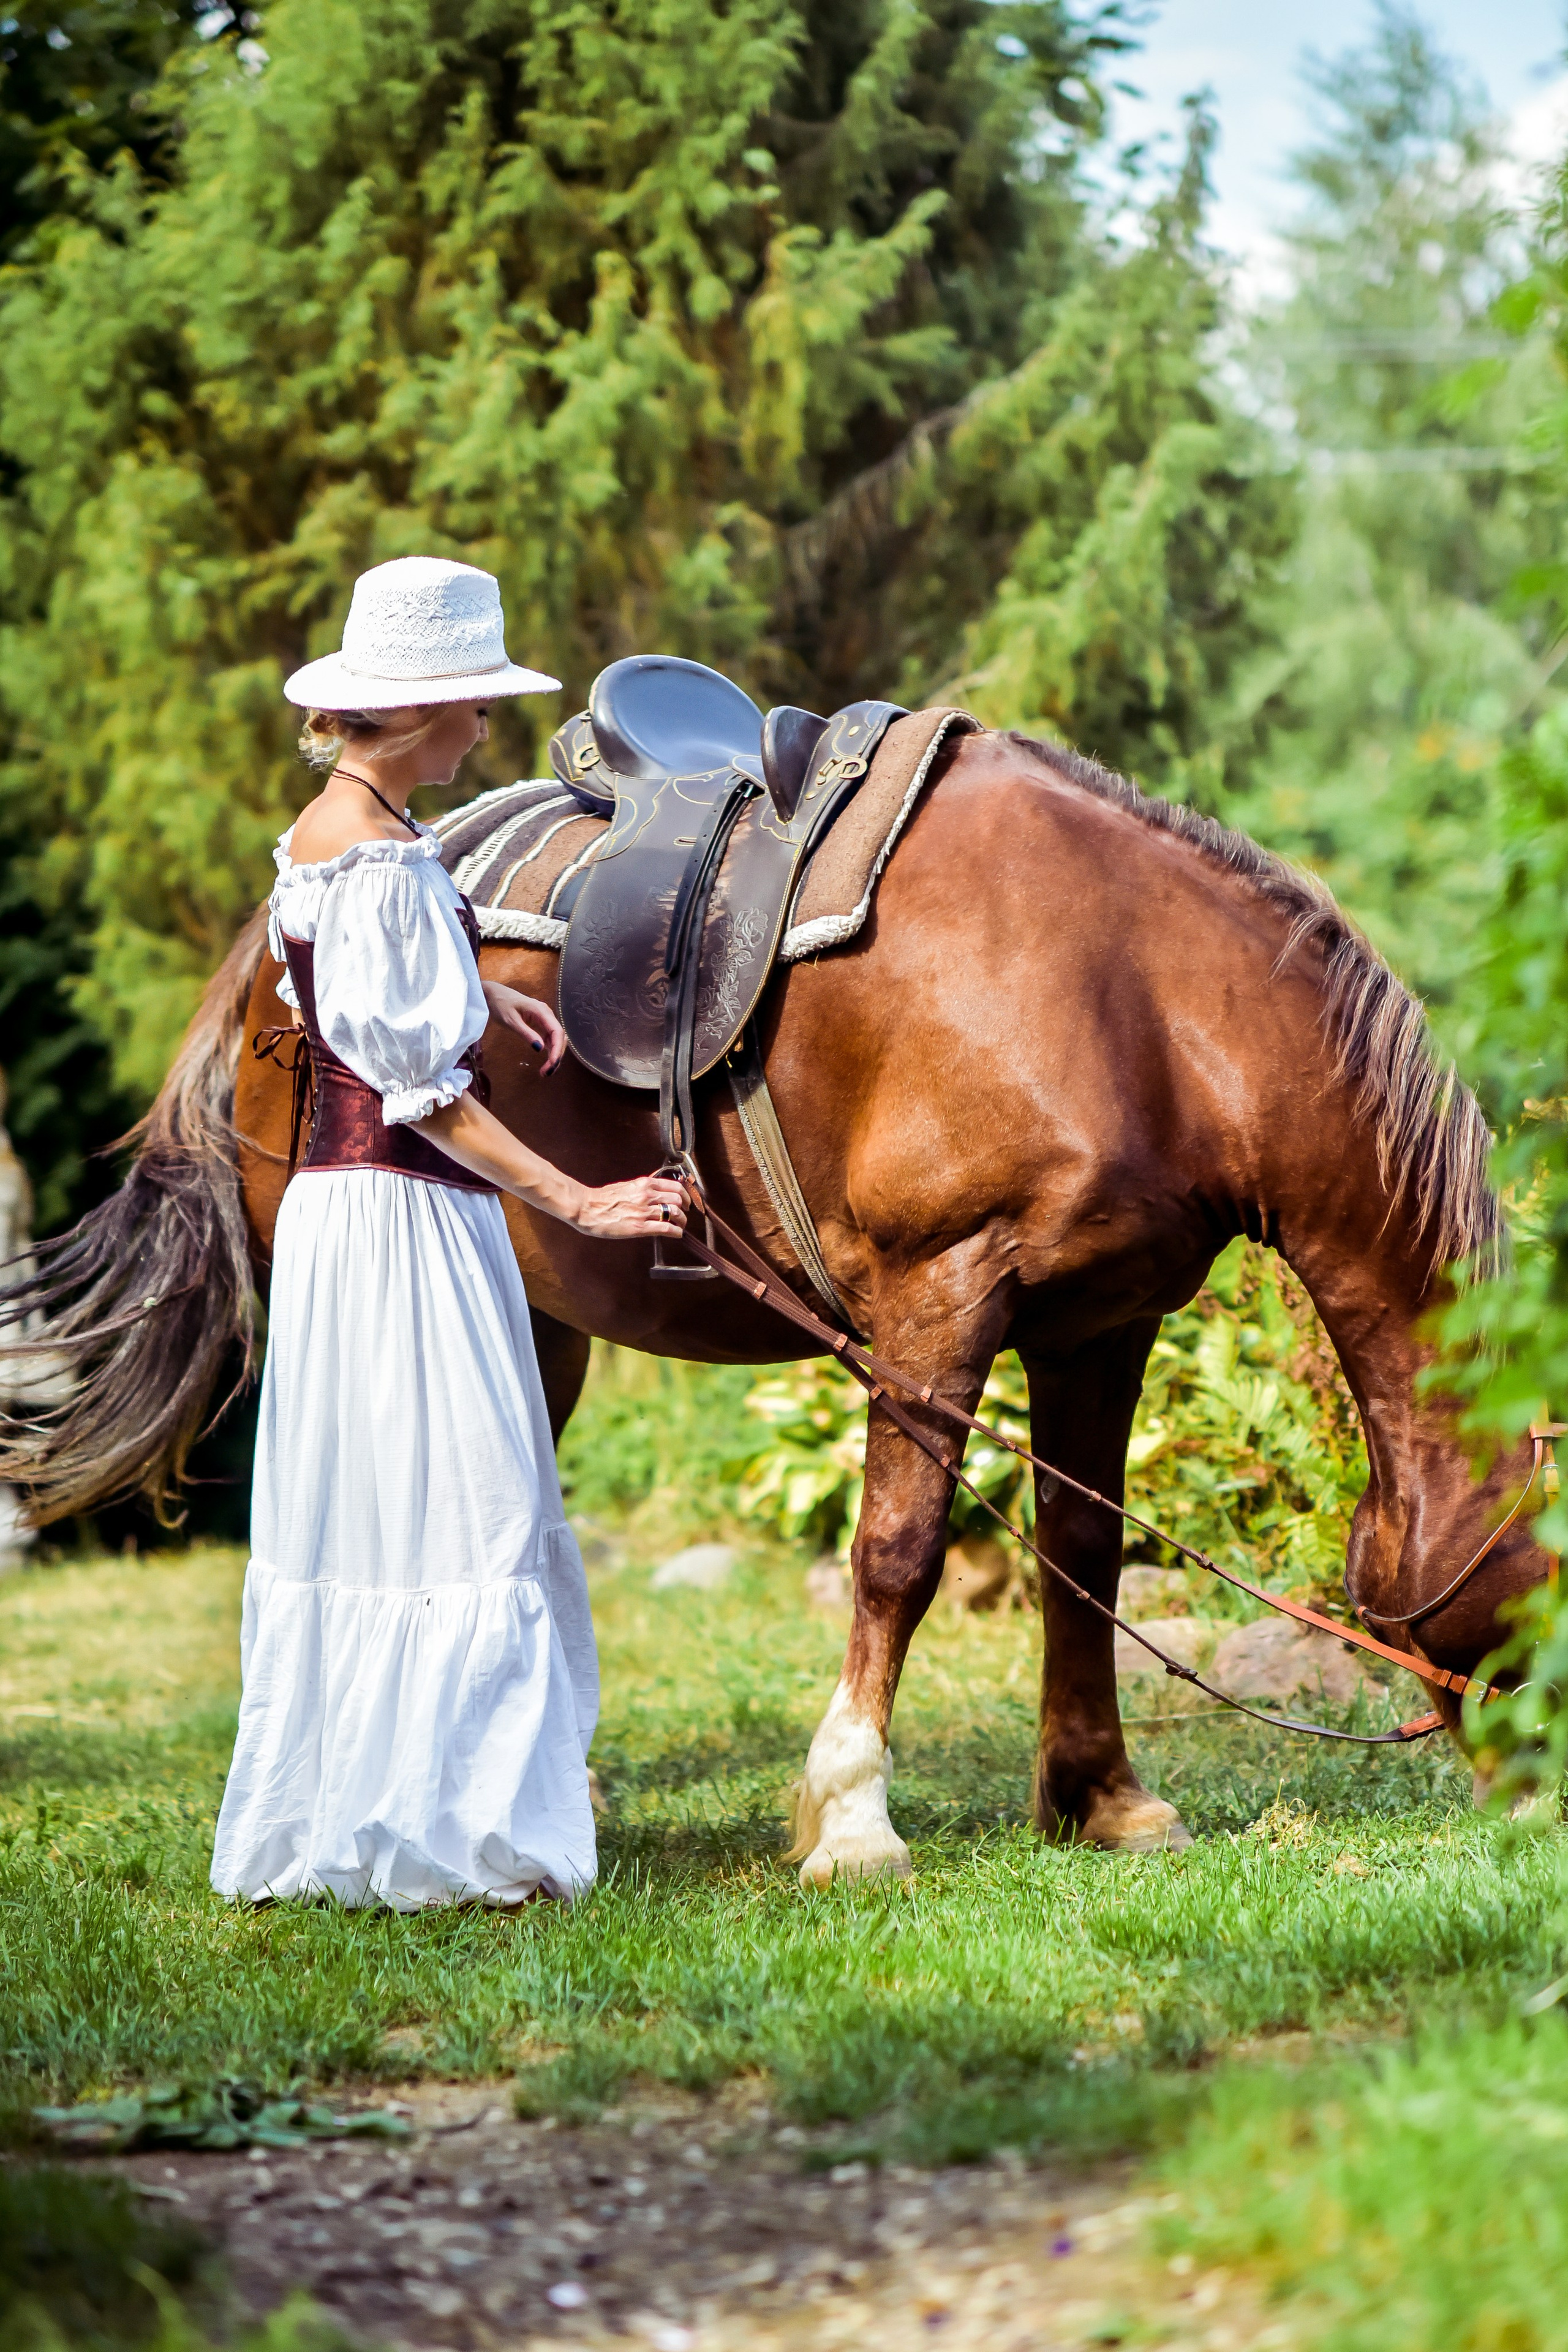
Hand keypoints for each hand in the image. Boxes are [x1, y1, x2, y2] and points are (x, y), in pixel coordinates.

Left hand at [482, 979, 564, 1074]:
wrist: (494, 995)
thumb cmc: (501, 1005)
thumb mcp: (511, 1021)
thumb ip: (526, 1033)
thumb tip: (540, 1048)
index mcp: (541, 1011)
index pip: (557, 1032)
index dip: (557, 1049)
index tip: (552, 1064)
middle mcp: (547, 1014)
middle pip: (560, 1037)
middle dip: (556, 1055)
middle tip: (547, 1072)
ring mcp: (545, 1018)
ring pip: (556, 1038)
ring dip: (554, 1054)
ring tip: (546, 1071)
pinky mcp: (541, 1023)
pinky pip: (550, 1037)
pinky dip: (550, 1050)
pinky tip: (546, 1061)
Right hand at [571, 1173, 689, 1239]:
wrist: (586, 1207)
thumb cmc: (602, 1199)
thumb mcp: (626, 1186)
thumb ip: (643, 1188)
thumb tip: (656, 1191)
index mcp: (644, 1184)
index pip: (675, 1186)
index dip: (686, 1195)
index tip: (686, 1201)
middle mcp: (646, 1195)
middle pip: (678, 1200)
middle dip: (685, 1209)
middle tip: (683, 1215)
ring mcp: (643, 1211)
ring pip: (676, 1213)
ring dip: (682, 1221)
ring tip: (680, 1226)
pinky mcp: (639, 1227)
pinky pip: (667, 1228)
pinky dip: (676, 1232)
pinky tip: (676, 1234)